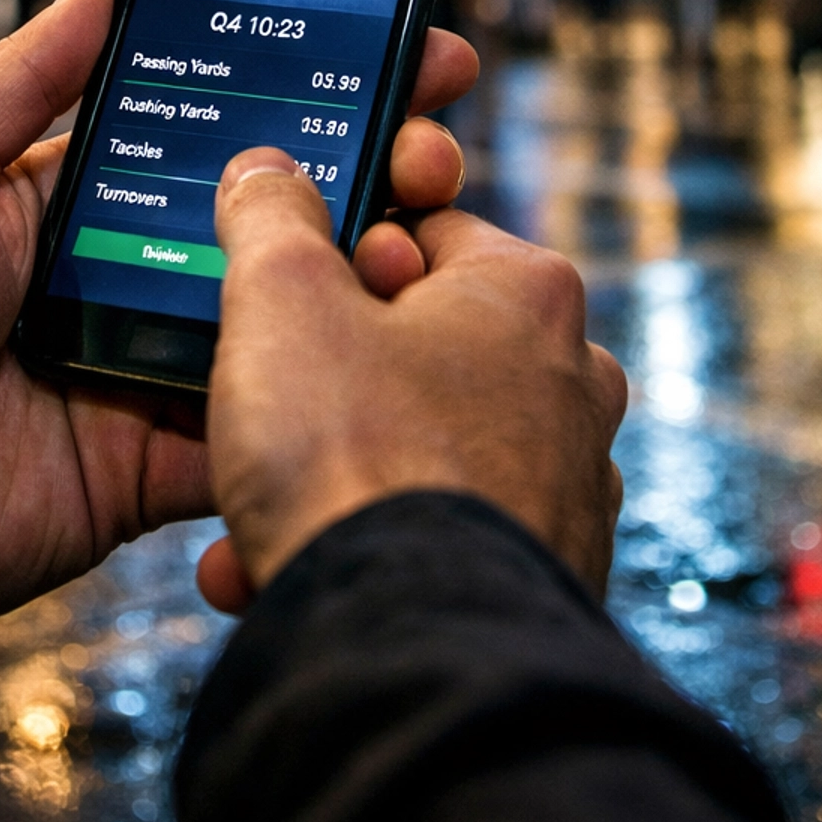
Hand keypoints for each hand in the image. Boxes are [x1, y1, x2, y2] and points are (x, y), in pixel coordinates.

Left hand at [0, 0, 475, 633]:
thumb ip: (24, 79)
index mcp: (94, 194)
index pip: (231, 125)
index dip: (318, 87)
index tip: (404, 46)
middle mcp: (144, 271)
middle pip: (285, 217)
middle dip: (375, 172)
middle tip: (432, 145)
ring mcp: (160, 365)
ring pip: (293, 317)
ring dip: (366, 275)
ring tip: (418, 231)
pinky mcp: (162, 460)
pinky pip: (256, 425)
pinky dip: (318, 395)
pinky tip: (376, 348)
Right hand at [198, 153, 626, 615]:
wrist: (409, 650)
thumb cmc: (357, 458)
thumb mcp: (282, 301)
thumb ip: (269, 219)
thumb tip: (265, 170)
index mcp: (530, 293)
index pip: (423, 232)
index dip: (338, 257)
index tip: (283, 296)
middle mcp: (571, 383)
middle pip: (417, 346)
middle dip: (326, 380)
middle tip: (259, 405)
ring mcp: (567, 489)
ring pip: (416, 451)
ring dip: (329, 473)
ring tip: (250, 506)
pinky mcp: (544, 580)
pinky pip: (434, 539)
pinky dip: (363, 548)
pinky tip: (276, 571)